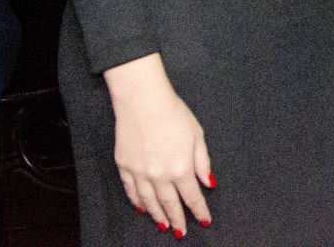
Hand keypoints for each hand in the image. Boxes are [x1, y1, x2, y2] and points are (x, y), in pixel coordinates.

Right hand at [103, 55, 213, 234]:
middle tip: (180, 232)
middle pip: (169, 204)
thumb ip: (202, 162)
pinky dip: (137, 202)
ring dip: (157, 215)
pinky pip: (131, 191)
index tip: (204, 221)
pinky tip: (142, 208)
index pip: (191, 197)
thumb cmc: (174, 113)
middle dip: (177, 220)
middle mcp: (159, 175)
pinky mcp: (124, 166)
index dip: (199, 211)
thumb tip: (209, 183)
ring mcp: (139, 172)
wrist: (142, 100)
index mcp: (181, 168)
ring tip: (163, 225)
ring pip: (149, 202)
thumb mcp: (197, 135)